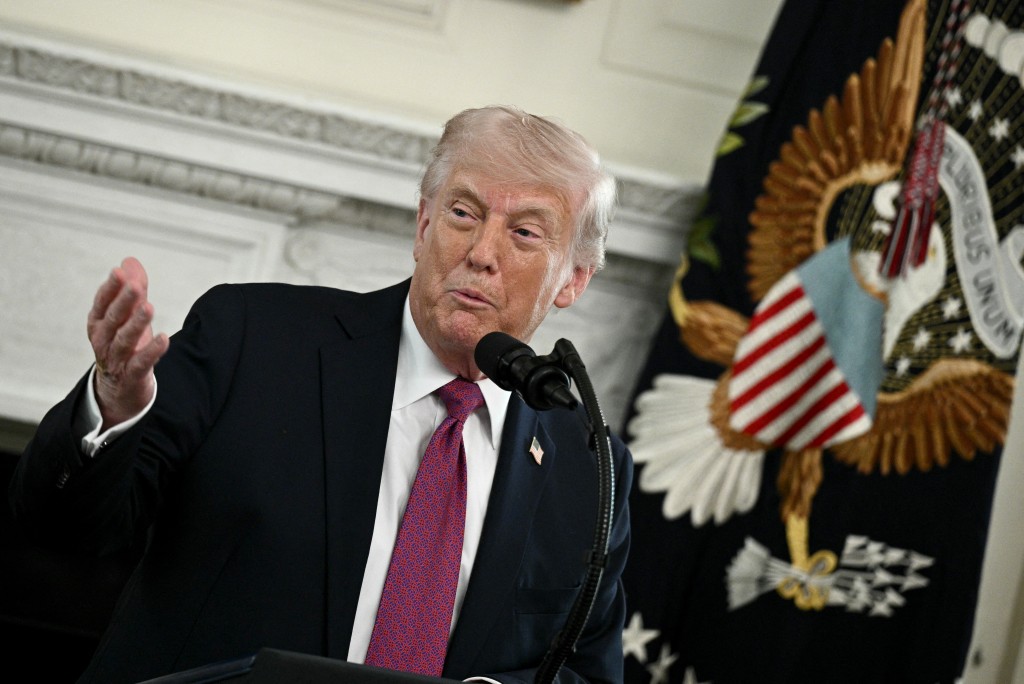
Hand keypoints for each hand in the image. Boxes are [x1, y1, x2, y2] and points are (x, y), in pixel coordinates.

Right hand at [87, 257, 169, 430]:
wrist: (120, 389)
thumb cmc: (124, 346)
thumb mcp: (127, 317)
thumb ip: (132, 291)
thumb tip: (130, 261)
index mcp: (98, 323)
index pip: (102, 303)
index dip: (110, 288)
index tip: (119, 272)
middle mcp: (103, 340)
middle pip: (112, 319)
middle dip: (123, 302)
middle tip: (136, 286)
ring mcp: (115, 360)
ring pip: (124, 340)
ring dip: (136, 324)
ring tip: (149, 308)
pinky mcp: (131, 376)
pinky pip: (141, 363)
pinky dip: (152, 351)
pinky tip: (164, 338)